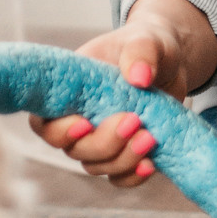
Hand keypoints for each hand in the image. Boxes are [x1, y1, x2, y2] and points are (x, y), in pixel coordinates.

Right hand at [28, 0, 216, 189]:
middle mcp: (79, 118)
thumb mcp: (146, 40)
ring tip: (150, 138)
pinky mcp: (124, 153)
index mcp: (69, 91)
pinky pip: (119, 177)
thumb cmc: (147, 46)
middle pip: (73, 149)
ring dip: (122, 159)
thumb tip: (139, 77)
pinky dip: (133, 176)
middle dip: (103, 144)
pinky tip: (151, 164)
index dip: (59, 131)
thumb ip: (140, 51)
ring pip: (96, 166)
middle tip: (134, 122)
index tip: (86, 124)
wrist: (171, 63)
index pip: (45, 121)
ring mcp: (100, 139)